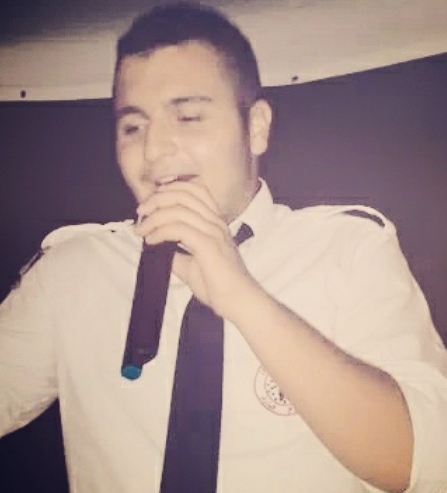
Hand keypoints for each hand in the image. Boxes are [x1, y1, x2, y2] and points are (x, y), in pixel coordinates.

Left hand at [134, 180, 254, 317]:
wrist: (238, 301)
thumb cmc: (218, 286)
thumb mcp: (191, 265)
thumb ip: (176, 253)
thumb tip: (157, 249)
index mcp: (214, 222)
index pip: (195, 189)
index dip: (170, 189)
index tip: (150, 204)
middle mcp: (215, 222)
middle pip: (184, 193)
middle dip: (157, 198)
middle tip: (141, 213)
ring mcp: (213, 232)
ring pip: (179, 209)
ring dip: (154, 217)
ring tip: (142, 230)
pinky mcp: (208, 245)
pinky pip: (178, 229)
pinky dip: (160, 231)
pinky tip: (151, 241)